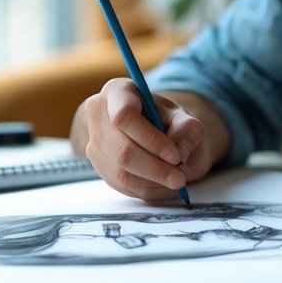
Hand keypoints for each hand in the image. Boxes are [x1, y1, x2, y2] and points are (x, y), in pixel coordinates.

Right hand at [72, 79, 216, 200]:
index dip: (151, 139)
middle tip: (180, 178)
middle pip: (123, 150)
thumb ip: (187, 129)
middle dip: (155, 168)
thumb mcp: (182, 116)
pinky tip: (164, 186)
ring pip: (121, 172)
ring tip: (176, 181)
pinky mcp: (99, 166)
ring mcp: (95, 143)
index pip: (125, 116)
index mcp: (117, 92)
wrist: (151, 130)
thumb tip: (179, 152)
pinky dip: (147, 189)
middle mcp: (98, 116)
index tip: (175, 155)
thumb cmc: (165, 118)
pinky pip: (122, 185)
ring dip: (153, 182)